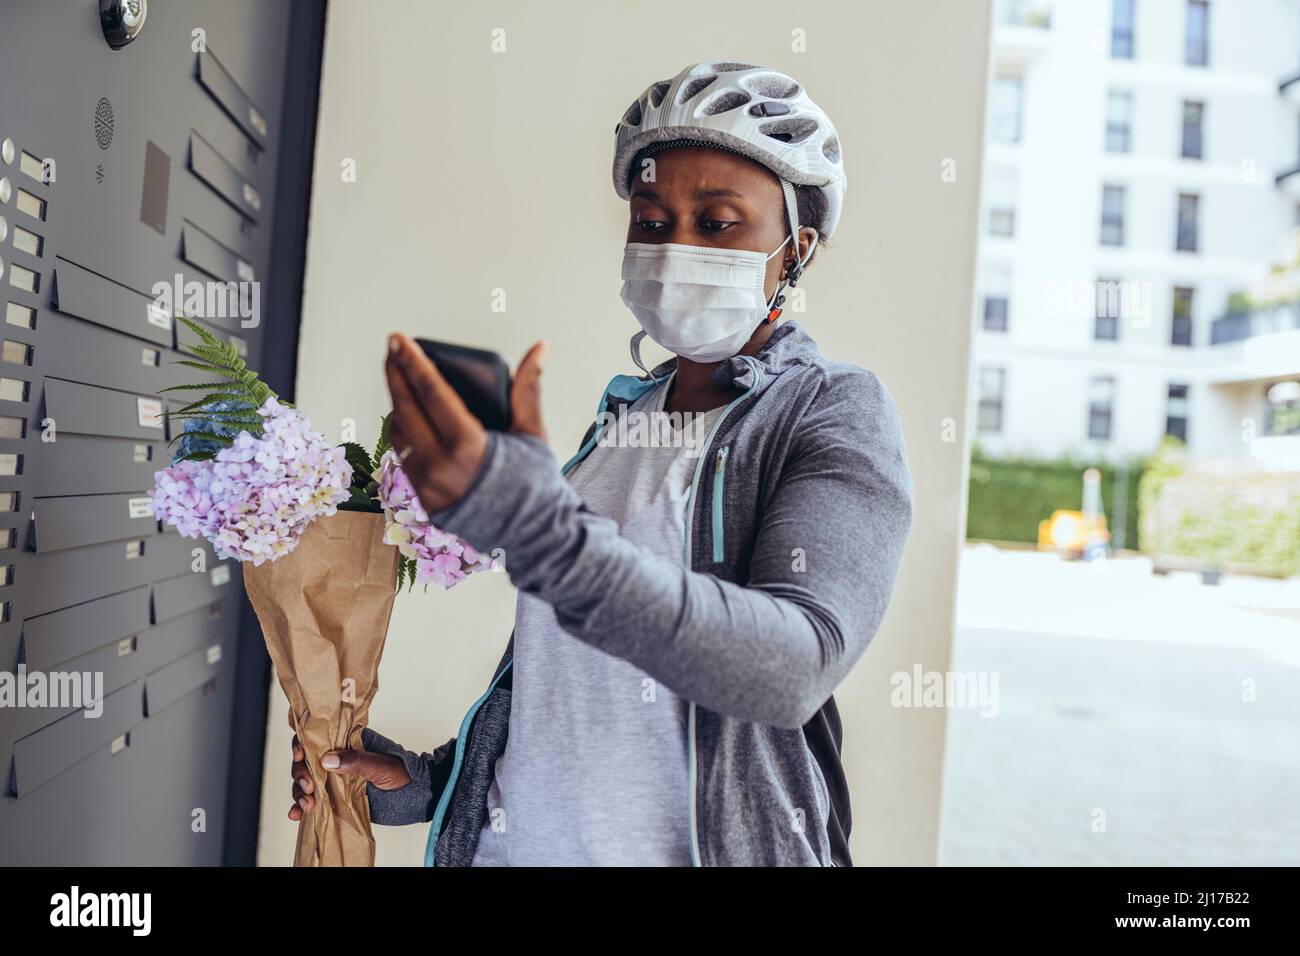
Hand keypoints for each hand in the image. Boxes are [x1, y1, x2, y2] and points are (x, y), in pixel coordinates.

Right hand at [287, 733, 410, 819]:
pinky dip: (302, 807)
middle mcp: (338, 759)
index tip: (300, 756)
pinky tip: (296, 815)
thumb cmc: (403, 773)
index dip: (303, 744)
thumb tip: (326, 759)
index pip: (318, 737)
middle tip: (309, 788)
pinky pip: (315, 800)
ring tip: (306, 807)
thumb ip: (356, 762)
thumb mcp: (381, 765)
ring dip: (300, 793)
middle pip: (306, 762)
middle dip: (301, 774)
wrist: (416, 797)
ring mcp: (335, 779)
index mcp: (348, 742)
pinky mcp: (336, 798)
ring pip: (307, 782)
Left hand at [384, 334, 546, 513]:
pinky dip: (406, 432)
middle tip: (393, 348)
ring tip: (402, 379)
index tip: (400, 340)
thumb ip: (528, 387)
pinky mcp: (422, 499)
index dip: (413, 362)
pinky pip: (404, 456)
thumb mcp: (532, 433)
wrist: (534, 537)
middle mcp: (439, 467)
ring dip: (398, 403)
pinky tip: (411, 416)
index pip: (430, 393)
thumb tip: (540, 347)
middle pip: (404, 408)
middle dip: (395, 373)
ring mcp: (426, 486)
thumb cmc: (536, 485)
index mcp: (467, 447)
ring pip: (399, 433)